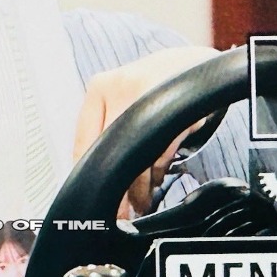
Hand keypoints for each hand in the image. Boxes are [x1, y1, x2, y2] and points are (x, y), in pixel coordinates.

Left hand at [73, 46, 219, 218]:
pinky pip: (160, 153)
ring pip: (136, 156)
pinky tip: (156, 180)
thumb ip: (106, 129)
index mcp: (99, 87)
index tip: (91, 201)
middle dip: (116, 190)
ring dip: (139, 187)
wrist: (192, 63)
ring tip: (141, 201)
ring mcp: (147, 95)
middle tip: (120, 213)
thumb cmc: (151, 87)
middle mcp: (119, 87)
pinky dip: (158, 173)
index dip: (87, 176)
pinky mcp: (174, 108)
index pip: (84, 140)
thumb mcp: (121, 97)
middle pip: (110, 152)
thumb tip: (91, 178)